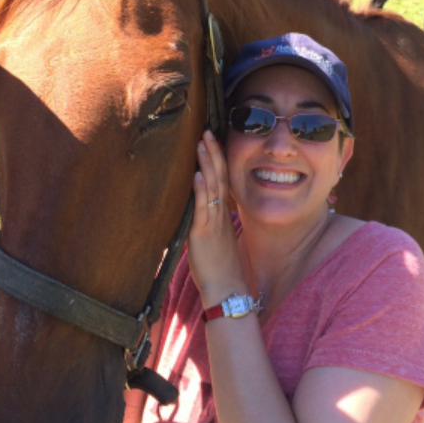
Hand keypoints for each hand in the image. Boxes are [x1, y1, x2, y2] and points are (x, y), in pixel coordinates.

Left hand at [188, 130, 246, 307]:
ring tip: (202, 143)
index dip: (218, 161)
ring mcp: (213, 222)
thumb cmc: (221, 270)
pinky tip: (196, 174)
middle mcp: (220, 214)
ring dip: (207, 164)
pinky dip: (200, 189)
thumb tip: (199, 216)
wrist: (227, 290)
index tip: (213, 141)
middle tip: (208, 132)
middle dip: (213, 153)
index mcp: (223, 215)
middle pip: (219, 177)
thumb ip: (209, 226)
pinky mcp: (203, 233)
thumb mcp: (216, 242)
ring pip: (212, 187)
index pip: (222, 181)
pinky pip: (203, 207)